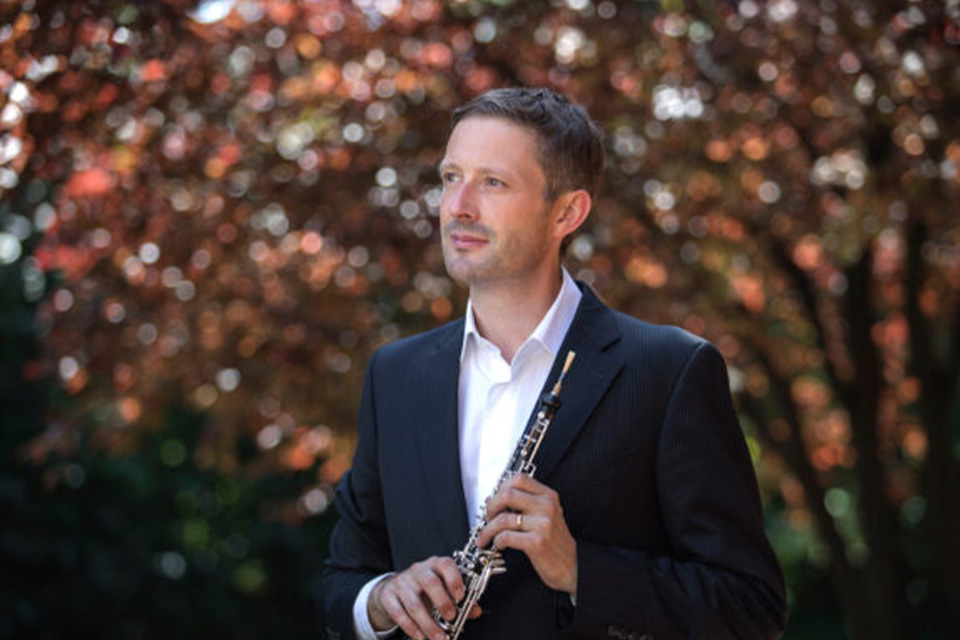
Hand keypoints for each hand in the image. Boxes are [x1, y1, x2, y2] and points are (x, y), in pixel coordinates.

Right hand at [368, 556, 480, 639]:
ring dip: (428, 624)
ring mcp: (402, 583)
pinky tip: (421, 637)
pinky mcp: (389, 597)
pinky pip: (399, 614)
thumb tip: (476, 610)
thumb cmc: (425, 589)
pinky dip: (412, 628)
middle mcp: (418, 571)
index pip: (445, 564)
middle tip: (451, 617)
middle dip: (442, 602)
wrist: (394, 588)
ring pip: (414, 603)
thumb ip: (461, 600)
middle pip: (429, 582)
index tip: (461, 597)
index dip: (454, 579)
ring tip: (440, 637)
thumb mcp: (443, 589)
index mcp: (435, 565)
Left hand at [475, 474, 577, 596]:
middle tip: (487, 518)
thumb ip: (527, 504)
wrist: (572, 567)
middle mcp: (547, 506)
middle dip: (490, 507)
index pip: (519, 479)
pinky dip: (497, 540)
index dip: (501, 487)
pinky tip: (499, 545)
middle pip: (507, 494)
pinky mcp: (537, 542)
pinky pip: (506, 536)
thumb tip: (495, 499)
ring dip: (488, 529)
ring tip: (485, 537)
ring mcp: (543, 524)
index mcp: (548, 496)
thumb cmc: (554, 543)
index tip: (495, 500)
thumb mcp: (547, 515)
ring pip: (503, 518)